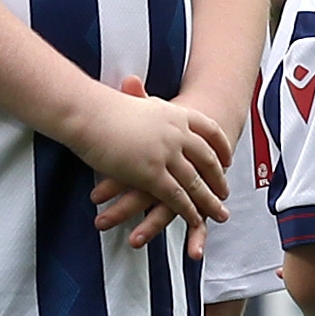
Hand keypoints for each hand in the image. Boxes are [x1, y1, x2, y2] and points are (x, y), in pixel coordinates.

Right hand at [70, 71, 229, 241]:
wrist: (87, 112)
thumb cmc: (101, 107)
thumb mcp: (135, 100)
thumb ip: (143, 102)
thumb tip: (139, 95)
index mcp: (175, 114)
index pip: (209, 130)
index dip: (221, 146)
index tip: (227, 158)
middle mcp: (177, 133)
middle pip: (208, 159)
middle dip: (219, 178)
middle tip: (225, 191)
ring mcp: (167, 155)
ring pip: (197, 183)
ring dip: (210, 201)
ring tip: (220, 213)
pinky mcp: (152, 174)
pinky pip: (177, 197)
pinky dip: (188, 211)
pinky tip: (194, 219)